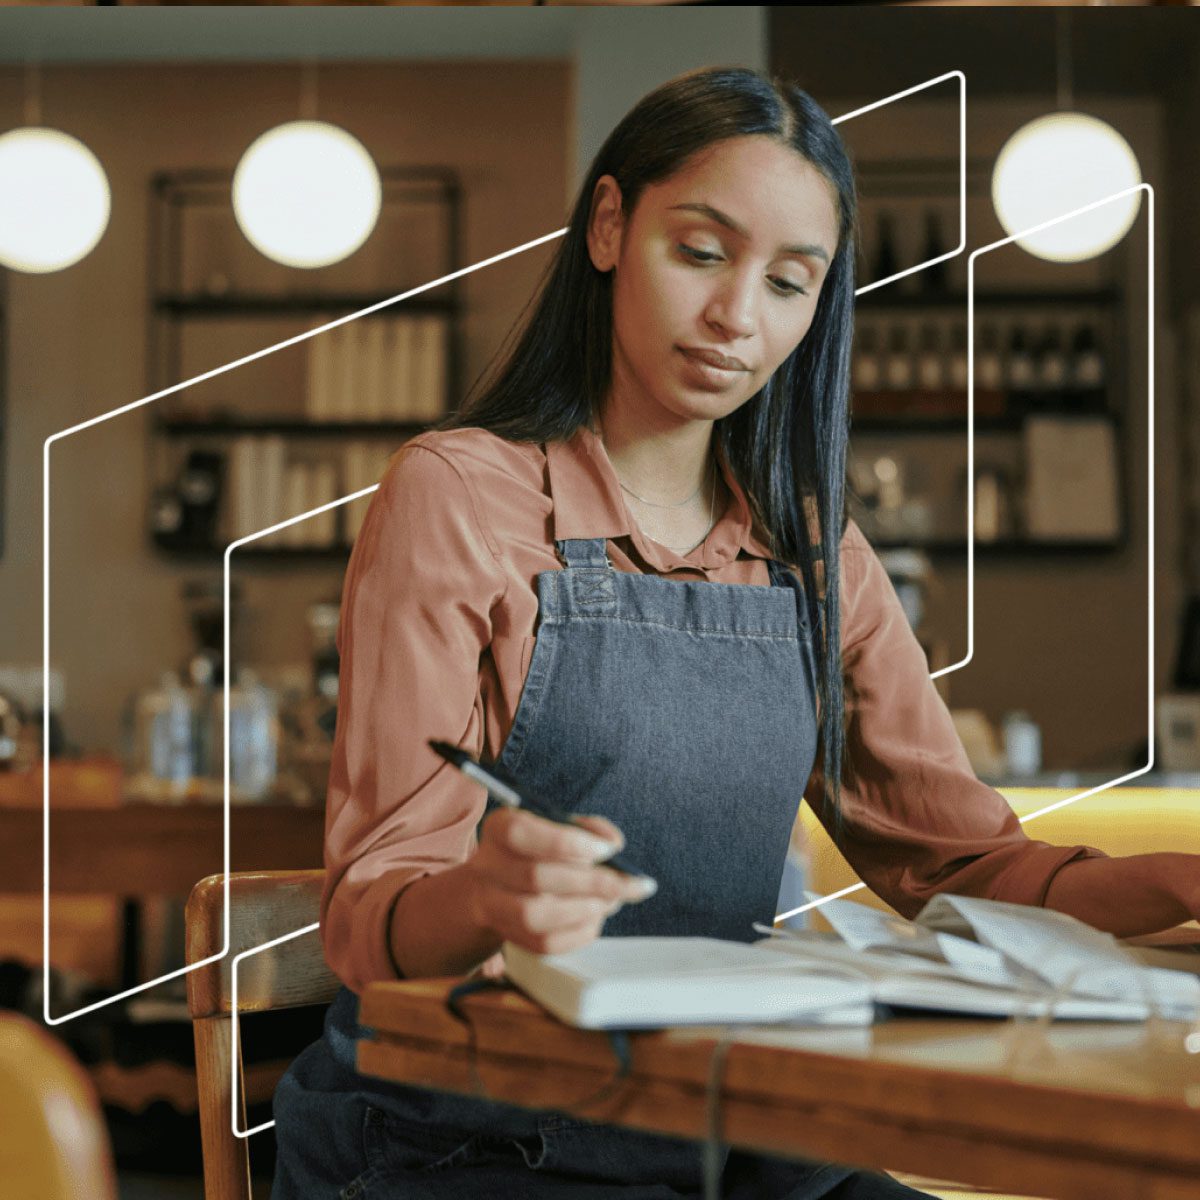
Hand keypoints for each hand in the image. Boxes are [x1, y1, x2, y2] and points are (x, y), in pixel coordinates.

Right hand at [466, 807, 657, 956]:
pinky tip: (595, 917)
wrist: (501, 884)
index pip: (520, 832)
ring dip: (583, 910)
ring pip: (534, 915)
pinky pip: (542, 944)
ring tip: (611, 902)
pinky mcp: (506, 935)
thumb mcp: (559, 827)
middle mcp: (487, 866)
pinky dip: (579, 932)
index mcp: (499, 828)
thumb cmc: (540, 850)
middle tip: (628, 884)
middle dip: (592, 882)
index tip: (608, 850)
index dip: (567, 842)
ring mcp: (491, 905)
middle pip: (536, 877)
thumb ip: (588, 830)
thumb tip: (612, 845)